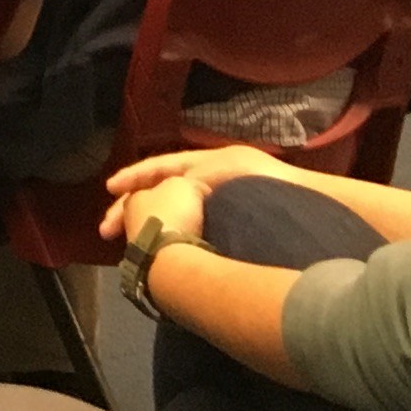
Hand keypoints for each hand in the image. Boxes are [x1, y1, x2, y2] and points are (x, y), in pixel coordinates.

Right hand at [100, 147, 276, 243]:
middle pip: (161, 190)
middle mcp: (209, 179)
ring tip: (129, 241)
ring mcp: (220, 200)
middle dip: (131, 207)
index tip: (109, 189)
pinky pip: (191, 222)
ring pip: (173, 209)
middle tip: (107, 228)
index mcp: (206, 163)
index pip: (160, 166)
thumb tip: (167, 193)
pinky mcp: (230, 220)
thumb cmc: (264, 186)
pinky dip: (171, 231)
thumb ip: (192, 180)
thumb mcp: (221, 173)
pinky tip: (164, 247)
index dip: (133, 177)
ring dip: (149, 221)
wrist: (303, 205)